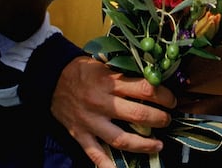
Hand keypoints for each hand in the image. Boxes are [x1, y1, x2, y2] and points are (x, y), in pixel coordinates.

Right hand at [51, 57, 174, 167]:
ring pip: (121, 139)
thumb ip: (125, 74)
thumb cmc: (82, 70)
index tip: (171, 100)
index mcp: (109, 81)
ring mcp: (91, 121)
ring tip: (158, 145)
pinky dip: (108, 166)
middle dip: (159, 118)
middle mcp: (102, 103)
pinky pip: (95, 154)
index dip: (163, 95)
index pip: (144, 89)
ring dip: (144, 144)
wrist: (50, 79)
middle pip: (138, 114)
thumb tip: (153, 79)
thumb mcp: (104, 65)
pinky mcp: (81, 135)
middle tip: (167, 119)